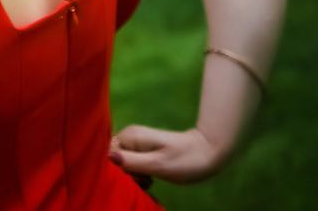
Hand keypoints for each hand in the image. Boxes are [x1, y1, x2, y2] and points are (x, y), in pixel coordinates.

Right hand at [109, 125, 225, 184]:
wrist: (209, 152)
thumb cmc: (185, 160)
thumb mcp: (157, 165)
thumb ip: (132, 162)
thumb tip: (109, 158)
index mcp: (131, 136)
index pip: (109, 153)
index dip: (117, 168)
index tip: (134, 178)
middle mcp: (132, 136)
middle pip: (115, 157)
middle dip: (126, 172)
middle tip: (145, 181)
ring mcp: (139, 142)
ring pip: (124, 161)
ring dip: (134, 174)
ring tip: (150, 181)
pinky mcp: (146, 149)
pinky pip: (134, 161)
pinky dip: (140, 172)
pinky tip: (151, 178)